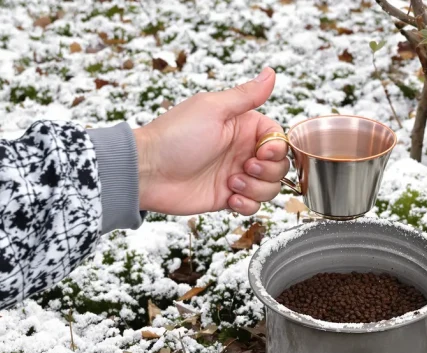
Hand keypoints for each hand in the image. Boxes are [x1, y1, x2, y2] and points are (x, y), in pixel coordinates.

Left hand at [133, 67, 288, 215]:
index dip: (277, 148)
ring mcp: (236, 175)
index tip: (262, 152)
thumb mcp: (213, 109)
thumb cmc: (175, 136)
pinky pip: (254, 206)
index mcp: (242, 127)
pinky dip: (247, 205)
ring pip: (270, 187)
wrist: (147, 172)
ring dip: (257, 188)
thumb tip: (271, 72)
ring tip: (232, 183)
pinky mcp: (227, 197)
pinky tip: (229, 198)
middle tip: (245, 166)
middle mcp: (242, 151)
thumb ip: (246, 95)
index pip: (278, 138)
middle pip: (279, 165)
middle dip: (268, 170)